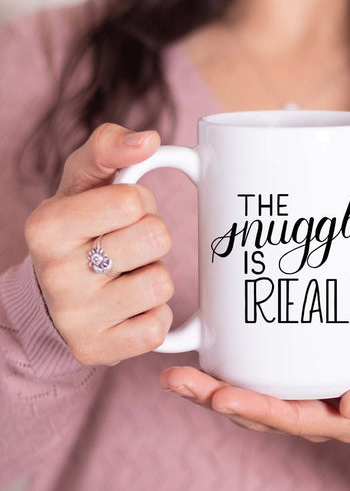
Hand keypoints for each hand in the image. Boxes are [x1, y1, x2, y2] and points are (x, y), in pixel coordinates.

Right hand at [25, 123, 174, 365]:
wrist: (54, 296)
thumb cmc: (79, 229)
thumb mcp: (83, 181)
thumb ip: (110, 148)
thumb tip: (149, 140)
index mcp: (47, 226)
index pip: (130, 200)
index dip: (140, 202)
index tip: (122, 211)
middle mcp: (55, 274)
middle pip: (154, 238)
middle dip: (152, 236)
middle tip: (129, 245)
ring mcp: (76, 318)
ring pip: (161, 284)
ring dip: (155, 277)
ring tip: (129, 276)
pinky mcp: (99, 350)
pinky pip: (157, 328)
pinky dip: (154, 315)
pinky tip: (131, 308)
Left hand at [160, 310, 349, 442]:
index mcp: (346, 418)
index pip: (294, 422)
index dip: (258, 411)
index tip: (224, 394)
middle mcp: (317, 412)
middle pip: (261, 414)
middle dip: (218, 401)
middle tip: (183, 382)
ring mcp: (302, 394)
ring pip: (250, 401)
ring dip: (210, 391)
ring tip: (175, 376)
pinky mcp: (292, 373)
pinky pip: (254, 380)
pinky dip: (223, 374)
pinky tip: (198, 358)